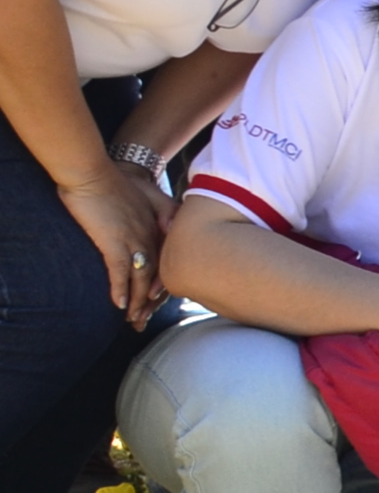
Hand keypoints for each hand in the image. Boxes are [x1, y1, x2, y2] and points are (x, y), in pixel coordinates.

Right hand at [59, 164, 167, 326]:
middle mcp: (151, 236)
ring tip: (132, 321)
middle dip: (151, 303)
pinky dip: (120, 289)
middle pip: (157, 276)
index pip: (167, 263)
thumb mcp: (149, 195)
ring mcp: (133, 239)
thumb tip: (169, 230)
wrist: (94, 171)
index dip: (162, 286)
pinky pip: (120, 271)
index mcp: (159, 228)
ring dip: (137, 302)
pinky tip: (118, 304)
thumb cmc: (117, 181)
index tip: (156, 305)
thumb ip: (163, 212)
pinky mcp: (113, 240)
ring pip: (141, 278)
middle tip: (143, 322)